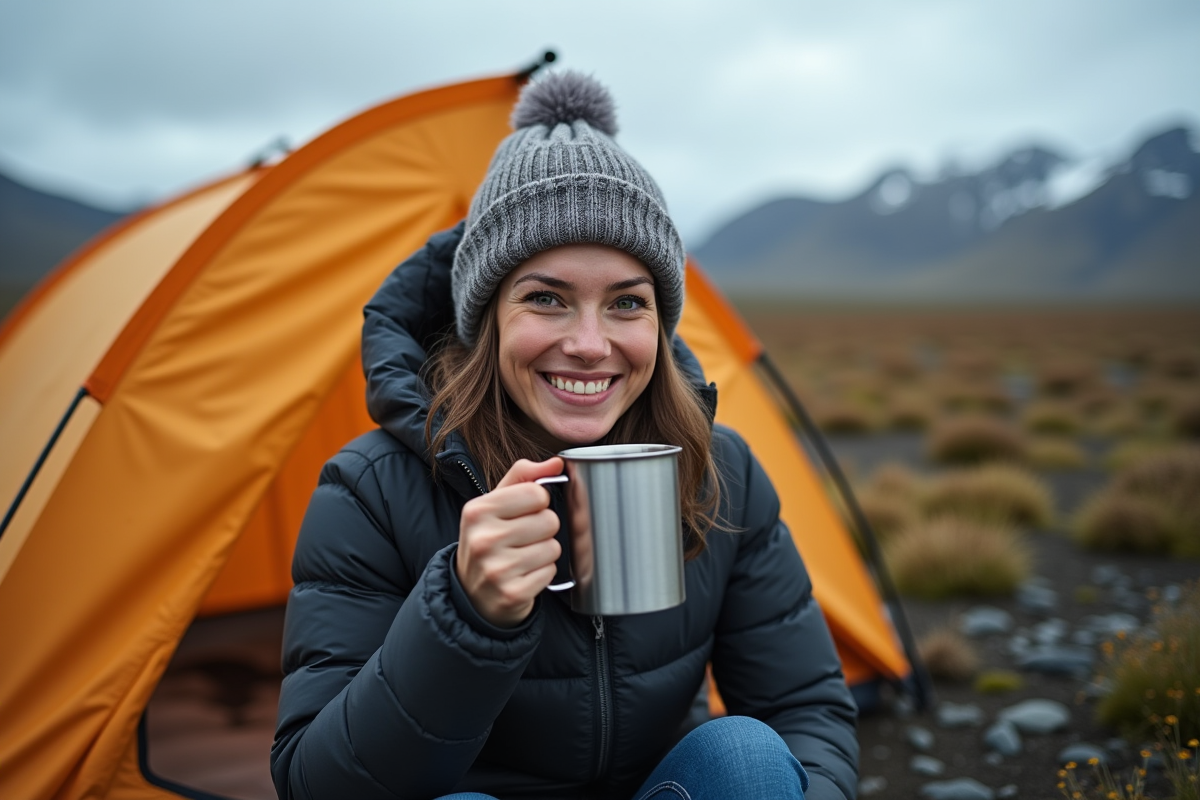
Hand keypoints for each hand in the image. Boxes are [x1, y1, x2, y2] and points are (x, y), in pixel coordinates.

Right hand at [456, 457, 563, 626]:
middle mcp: (483, 539)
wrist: (470, 594)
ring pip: (553, 547)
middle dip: (543, 529)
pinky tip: (523, 575)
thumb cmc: (488, 541)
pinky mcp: (512, 594)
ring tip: (523, 558)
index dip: (538, 502)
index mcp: (478, 511)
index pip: (537, 493)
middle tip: (523, 539)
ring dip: (544, 553)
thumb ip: (523, 477)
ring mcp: (496, 569)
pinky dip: (542, 574)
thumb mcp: (494, 504)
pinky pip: (550, 572)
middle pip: (549, 520)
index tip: (525, 512)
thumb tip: (557, 463)